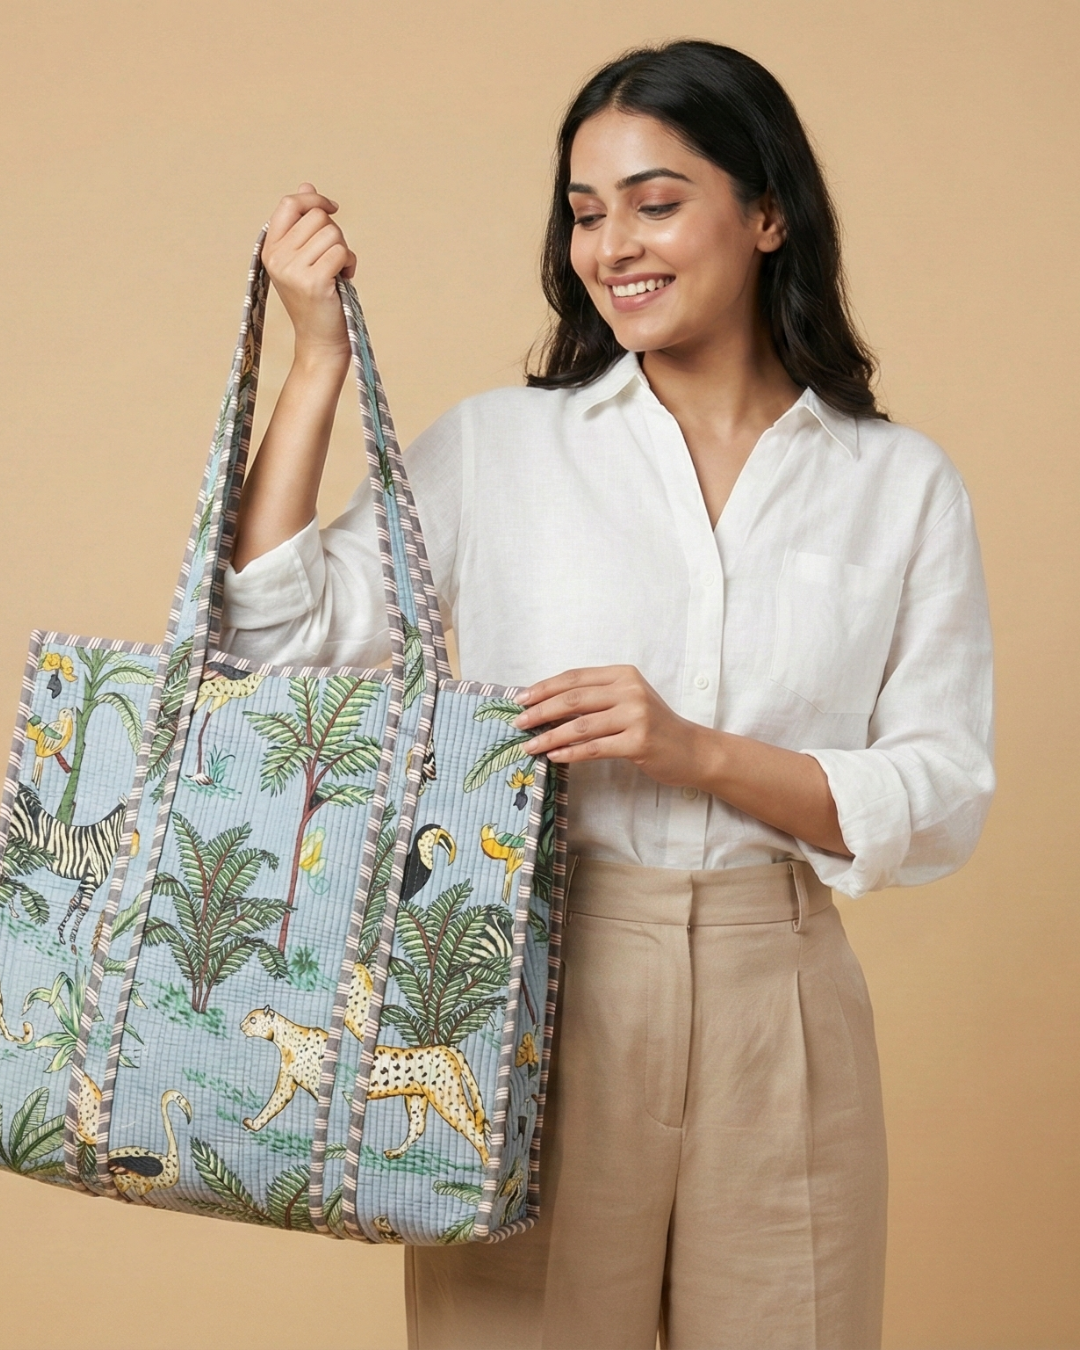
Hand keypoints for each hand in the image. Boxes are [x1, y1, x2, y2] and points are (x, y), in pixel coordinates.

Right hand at [263, 183, 356, 360]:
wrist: (320, 340)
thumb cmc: (316, 298)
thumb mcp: (304, 257)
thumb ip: (303, 223)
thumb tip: (307, 184)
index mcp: (270, 248)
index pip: (289, 203)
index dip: (313, 199)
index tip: (332, 208)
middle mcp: (277, 257)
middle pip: (317, 217)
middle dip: (335, 234)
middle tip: (334, 260)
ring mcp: (292, 270)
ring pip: (332, 233)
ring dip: (344, 251)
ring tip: (337, 273)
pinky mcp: (313, 282)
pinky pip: (341, 252)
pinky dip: (350, 263)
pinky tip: (344, 279)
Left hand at [514, 665, 702, 785]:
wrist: (691, 749)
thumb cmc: (653, 726)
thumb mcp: (627, 700)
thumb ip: (595, 698)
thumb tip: (546, 705)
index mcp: (623, 674)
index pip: (574, 678)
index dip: (544, 687)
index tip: (520, 699)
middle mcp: (630, 690)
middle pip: (573, 698)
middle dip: (540, 711)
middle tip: (518, 723)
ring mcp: (636, 716)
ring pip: (580, 725)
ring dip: (549, 736)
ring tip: (529, 746)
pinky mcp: (638, 742)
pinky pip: (595, 748)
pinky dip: (570, 753)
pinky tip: (554, 757)